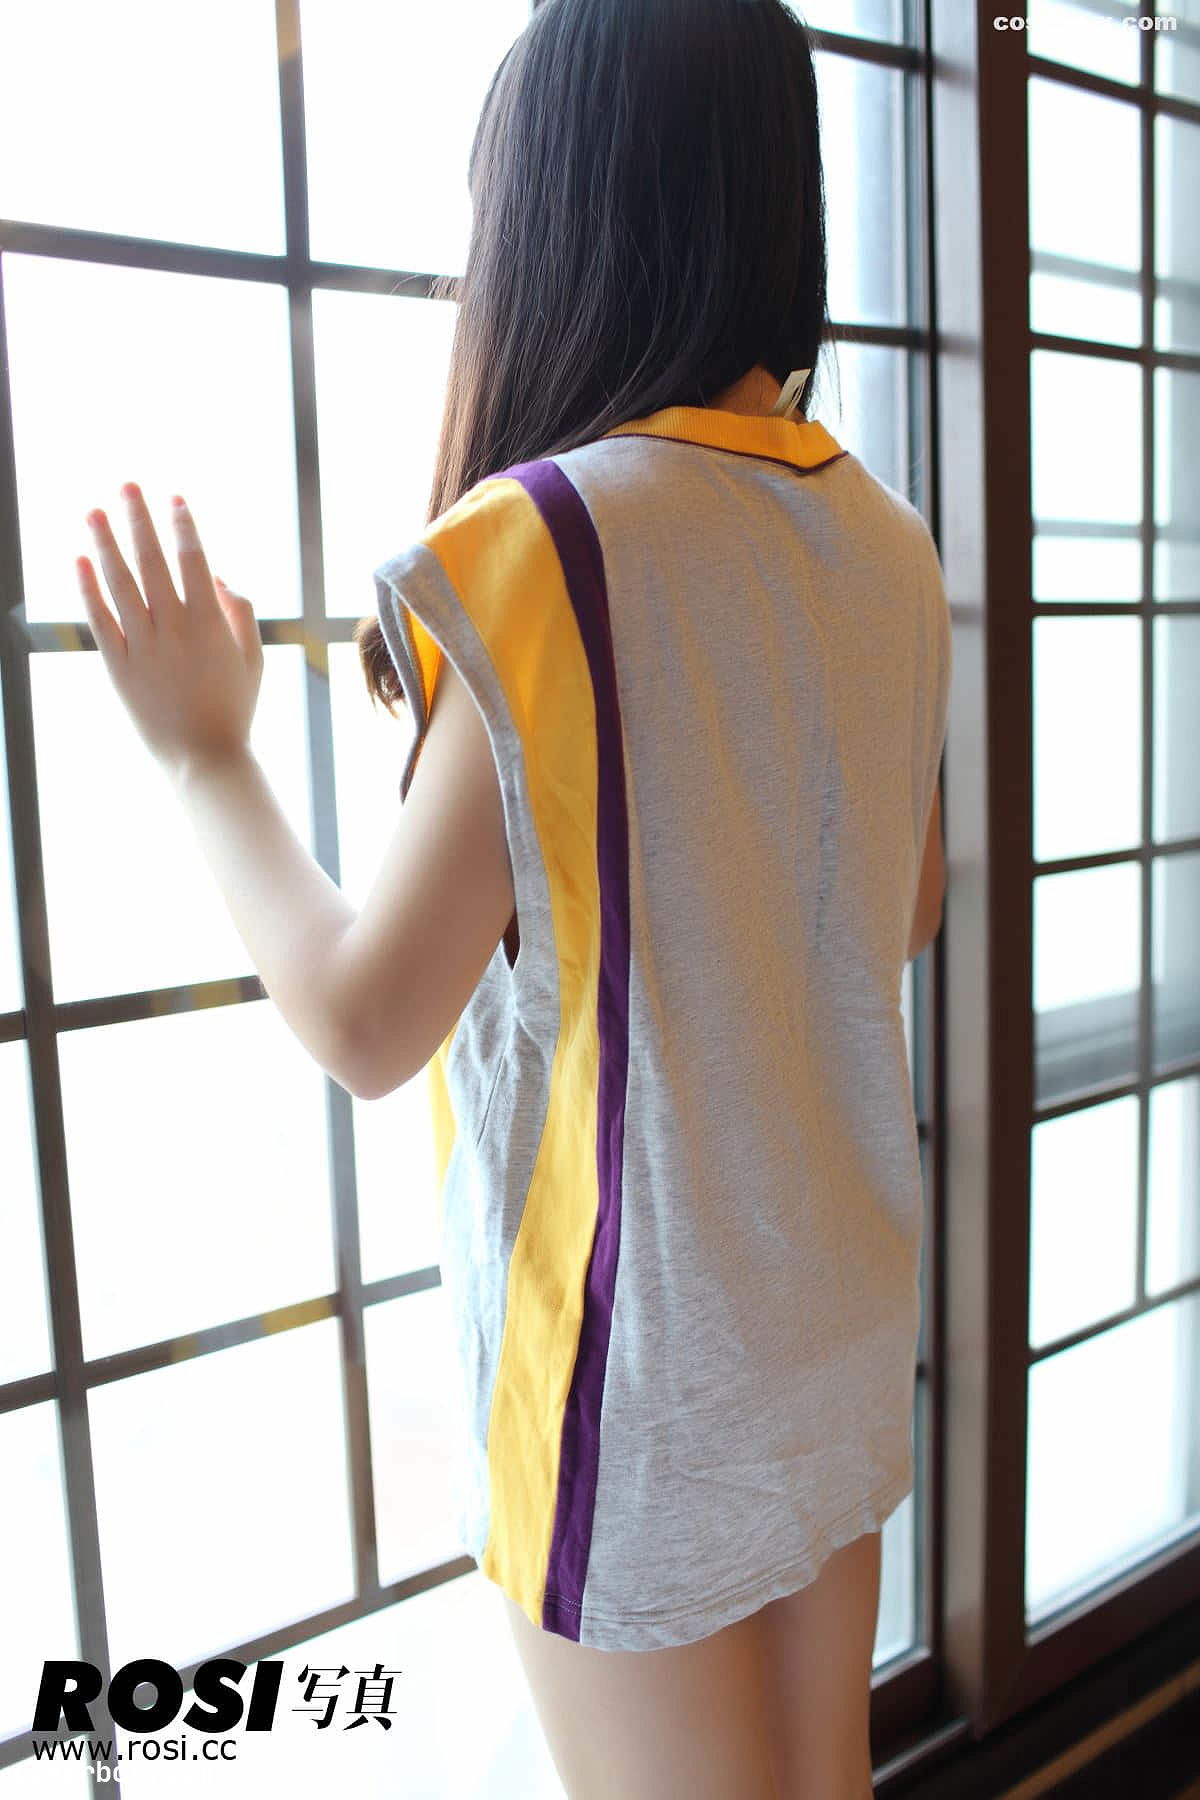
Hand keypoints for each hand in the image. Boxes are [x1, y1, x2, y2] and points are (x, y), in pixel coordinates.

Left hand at [77, 482, 263, 778]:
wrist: (204, 758)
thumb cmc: (233, 708)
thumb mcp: (253, 658)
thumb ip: (242, 612)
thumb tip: (219, 575)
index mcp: (211, 623)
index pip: (193, 560)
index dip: (183, 526)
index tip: (173, 499)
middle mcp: (174, 628)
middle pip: (151, 561)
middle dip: (139, 519)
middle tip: (127, 485)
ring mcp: (143, 647)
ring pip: (119, 583)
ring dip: (105, 543)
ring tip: (93, 511)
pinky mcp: (118, 667)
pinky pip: (99, 620)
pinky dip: (87, 589)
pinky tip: (79, 561)